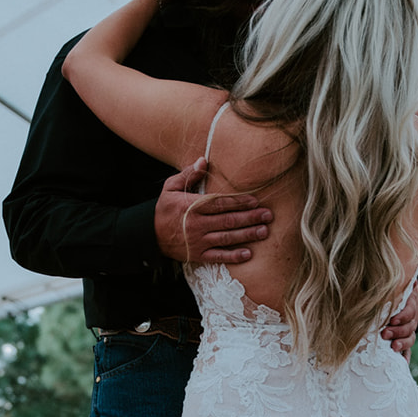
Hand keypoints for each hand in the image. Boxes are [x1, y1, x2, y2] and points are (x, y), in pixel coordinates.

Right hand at [155, 159, 271, 263]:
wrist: (149, 235)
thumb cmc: (163, 209)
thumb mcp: (170, 188)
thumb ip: (187, 174)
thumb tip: (203, 160)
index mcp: (193, 206)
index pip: (220, 203)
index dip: (239, 202)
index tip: (255, 201)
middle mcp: (197, 224)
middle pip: (228, 220)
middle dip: (250, 218)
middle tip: (268, 215)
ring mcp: (199, 241)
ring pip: (227, 238)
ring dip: (247, 235)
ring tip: (264, 232)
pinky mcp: (198, 255)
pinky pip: (218, 256)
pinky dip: (233, 256)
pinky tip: (248, 253)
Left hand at [381, 281, 417, 358]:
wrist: (407, 302)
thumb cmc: (397, 293)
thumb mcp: (399, 286)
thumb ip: (396, 282)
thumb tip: (392, 271)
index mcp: (410, 306)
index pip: (409, 312)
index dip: (402, 317)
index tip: (392, 320)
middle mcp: (412, 321)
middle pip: (408, 328)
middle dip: (397, 332)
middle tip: (384, 334)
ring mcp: (409, 332)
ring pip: (409, 339)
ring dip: (401, 344)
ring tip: (392, 348)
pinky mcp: (405, 341)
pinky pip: (407, 351)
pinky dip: (405, 358)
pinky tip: (402, 365)